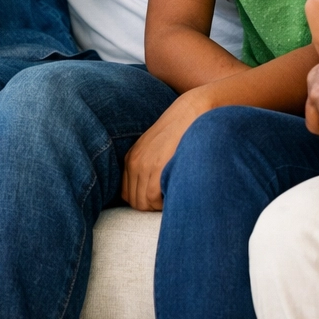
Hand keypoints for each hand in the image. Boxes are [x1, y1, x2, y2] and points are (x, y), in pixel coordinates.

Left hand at [121, 89, 212, 211]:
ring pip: (143, 203)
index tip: (161, 198)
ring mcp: (143, 164)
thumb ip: (150, 166)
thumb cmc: (181, 132)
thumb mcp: (158, 148)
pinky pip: (153, 197)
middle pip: (135, 202)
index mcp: (131, 158)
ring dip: (159, 206)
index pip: (127, 195)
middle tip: (169, 199)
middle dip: (152, 207)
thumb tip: (151, 194)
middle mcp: (133, 162)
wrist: (191, 111)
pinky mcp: (156, 166)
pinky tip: (176, 192)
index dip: (145, 201)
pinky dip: (164, 203)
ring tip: (173, 195)